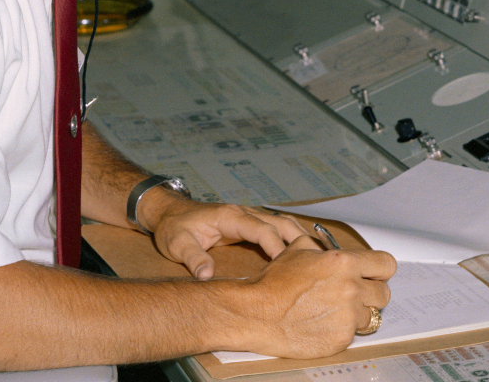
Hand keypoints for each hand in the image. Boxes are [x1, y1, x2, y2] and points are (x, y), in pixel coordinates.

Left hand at [141, 193, 307, 278]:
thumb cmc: (174, 228)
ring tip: (318, 257)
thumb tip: (206, 275)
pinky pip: (275, 228)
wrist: (169, 213)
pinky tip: (303, 251)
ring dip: (300, 237)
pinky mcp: (248, 224)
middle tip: (316, 261)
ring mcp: (248, 216)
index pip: (261, 229)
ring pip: (282, 223)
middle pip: (280, 222)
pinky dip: (291, 237)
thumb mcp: (177, 244)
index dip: (277, 246)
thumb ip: (192, 258)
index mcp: (230, 216)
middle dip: (299, 239)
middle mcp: (244, 213)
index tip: (289, 265)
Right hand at [226, 237, 396, 359]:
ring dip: (356, 314)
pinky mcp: (341, 338)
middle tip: (353, 295)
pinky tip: (323, 323)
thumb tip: (337, 251)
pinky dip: (342, 329)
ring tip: (333, 311)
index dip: (380, 270)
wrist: (257, 313)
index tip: (374, 274)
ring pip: (370, 316)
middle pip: (384, 293)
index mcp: (344, 262)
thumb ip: (325, 249)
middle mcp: (351, 288)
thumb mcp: (298, 249)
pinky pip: (354, 334)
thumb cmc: (275, 282)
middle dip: (370, 293)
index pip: (386, 265)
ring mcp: (348, 316)